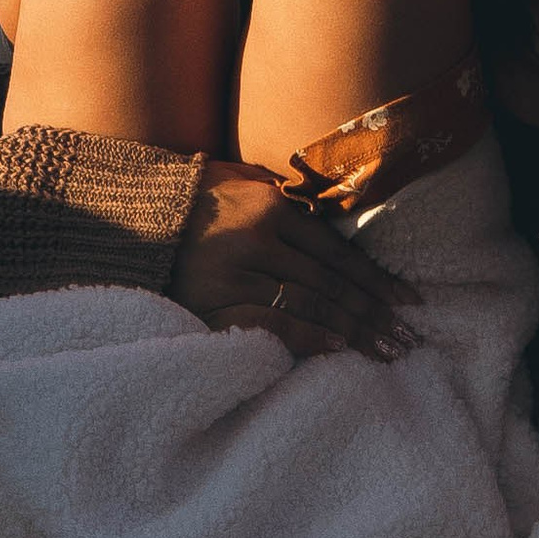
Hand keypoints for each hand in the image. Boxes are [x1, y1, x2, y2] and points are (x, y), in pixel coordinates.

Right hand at [169, 163, 411, 358]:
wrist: (130, 223)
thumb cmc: (194, 205)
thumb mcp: (242, 186)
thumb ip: (286, 203)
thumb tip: (334, 226)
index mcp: (272, 207)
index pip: (338, 252)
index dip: (377, 280)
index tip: (408, 301)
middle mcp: (258, 239)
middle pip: (331, 283)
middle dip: (374, 313)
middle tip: (408, 337)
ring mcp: (235, 274)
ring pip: (309, 305)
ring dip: (352, 330)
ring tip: (384, 351)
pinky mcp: (215, 304)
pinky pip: (273, 323)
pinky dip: (308, 336)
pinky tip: (336, 348)